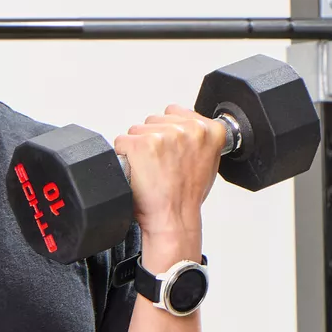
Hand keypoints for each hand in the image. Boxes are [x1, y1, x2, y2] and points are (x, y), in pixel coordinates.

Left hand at [113, 104, 224, 244]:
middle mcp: (188, 130)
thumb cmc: (186, 196)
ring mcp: (164, 136)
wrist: (172, 217)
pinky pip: (122, 142)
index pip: (176, 113)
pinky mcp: (141, 144)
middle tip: (160, 165)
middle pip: (154, 121)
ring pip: (137, 130)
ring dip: (138, 148)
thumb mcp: (207, 162)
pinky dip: (124, 156)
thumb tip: (185, 128)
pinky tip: (138, 171)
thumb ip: (198, 139)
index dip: (168, 132)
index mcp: (209, 131)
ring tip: (150, 169)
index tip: (170, 150)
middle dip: (153, 140)